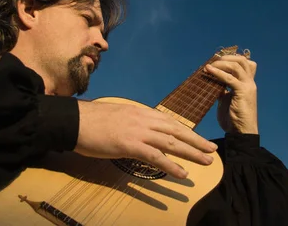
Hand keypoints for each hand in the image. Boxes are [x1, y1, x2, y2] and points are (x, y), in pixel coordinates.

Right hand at [73, 101, 218, 178]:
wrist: (75, 120)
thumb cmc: (91, 120)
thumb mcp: (117, 116)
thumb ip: (131, 123)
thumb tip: (139, 131)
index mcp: (140, 112)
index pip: (169, 121)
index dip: (186, 130)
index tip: (198, 137)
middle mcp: (143, 119)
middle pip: (176, 130)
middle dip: (196, 141)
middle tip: (212, 149)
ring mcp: (138, 132)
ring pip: (171, 142)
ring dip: (191, 152)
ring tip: (206, 161)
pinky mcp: (130, 145)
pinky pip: (156, 157)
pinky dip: (171, 166)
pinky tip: (182, 174)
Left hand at [204, 54, 258, 134]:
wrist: (240, 133)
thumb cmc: (233, 118)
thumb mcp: (225, 100)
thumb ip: (222, 89)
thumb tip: (212, 81)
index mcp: (247, 83)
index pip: (245, 62)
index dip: (231, 58)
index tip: (216, 61)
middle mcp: (250, 82)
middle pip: (242, 60)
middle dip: (226, 57)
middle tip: (212, 61)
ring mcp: (248, 86)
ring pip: (236, 65)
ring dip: (221, 63)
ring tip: (208, 66)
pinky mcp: (243, 92)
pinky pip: (229, 78)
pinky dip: (218, 72)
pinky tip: (208, 70)